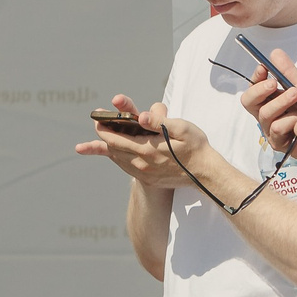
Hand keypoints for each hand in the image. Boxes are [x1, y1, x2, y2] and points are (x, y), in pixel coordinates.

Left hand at [74, 95, 207, 189]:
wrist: (206, 174)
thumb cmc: (196, 147)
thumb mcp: (181, 128)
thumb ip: (159, 121)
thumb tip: (140, 116)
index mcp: (147, 150)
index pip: (116, 139)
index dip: (104, 128)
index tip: (97, 118)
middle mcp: (142, 164)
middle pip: (113, 150)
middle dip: (102, 137)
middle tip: (96, 125)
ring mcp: (145, 174)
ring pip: (118, 160)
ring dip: (106, 150)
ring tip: (90, 146)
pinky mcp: (149, 180)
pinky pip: (127, 167)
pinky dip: (118, 158)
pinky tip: (115, 154)